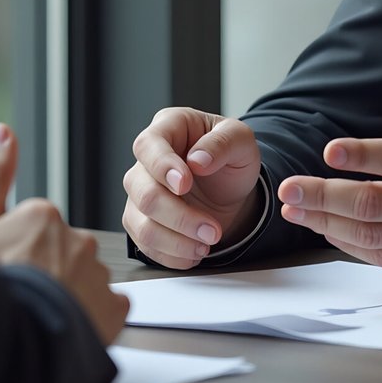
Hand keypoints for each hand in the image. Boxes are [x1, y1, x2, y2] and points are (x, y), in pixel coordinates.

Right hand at [0, 123, 129, 345]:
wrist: (3, 342)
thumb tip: (2, 131)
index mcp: (44, 217)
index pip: (37, 231)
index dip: (19, 255)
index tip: (9, 273)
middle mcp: (77, 240)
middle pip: (63, 254)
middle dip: (47, 273)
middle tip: (24, 298)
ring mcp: (97, 275)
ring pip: (86, 281)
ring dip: (69, 296)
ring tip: (41, 319)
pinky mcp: (113, 309)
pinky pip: (109, 309)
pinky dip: (94, 318)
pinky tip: (69, 328)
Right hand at [122, 108, 263, 268]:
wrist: (231, 189)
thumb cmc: (231, 157)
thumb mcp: (241, 141)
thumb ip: (223, 143)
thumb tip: (197, 160)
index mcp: (168, 127)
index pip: (149, 145)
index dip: (162, 167)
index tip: (185, 185)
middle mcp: (146, 160)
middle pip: (144, 192)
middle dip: (180, 216)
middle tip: (213, 231)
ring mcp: (139, 192)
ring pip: (142, 223)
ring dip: (176, 241)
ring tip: (208, 244)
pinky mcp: (140, 220)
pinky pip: (144, 244)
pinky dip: (172, 254)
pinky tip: (195, 252)